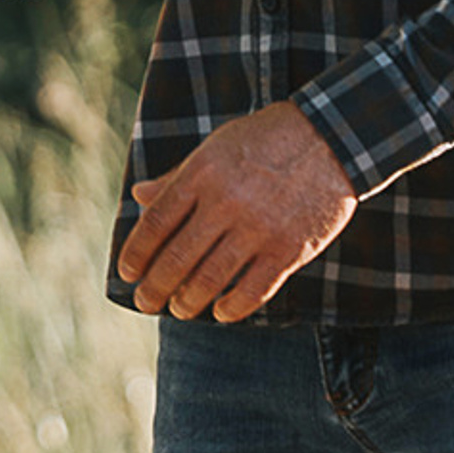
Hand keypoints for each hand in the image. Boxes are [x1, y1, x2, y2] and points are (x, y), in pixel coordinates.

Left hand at [113, 100, 356, 321]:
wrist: (327, 139)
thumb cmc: (263, 141)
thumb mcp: (214, 148)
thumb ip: (177, 177)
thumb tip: (138, 196)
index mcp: (202, 173)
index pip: (157, 222)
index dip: (137, 252)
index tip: (127, 272)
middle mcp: (225, 202)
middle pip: (178, 256)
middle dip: (156, 286)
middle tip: (144, 302)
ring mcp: (258, 228)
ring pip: (211, 278)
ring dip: (188, 301)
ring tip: (178, 311)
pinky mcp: (289, 250)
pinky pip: (253, 290)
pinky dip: (232, 308)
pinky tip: (219, 313)